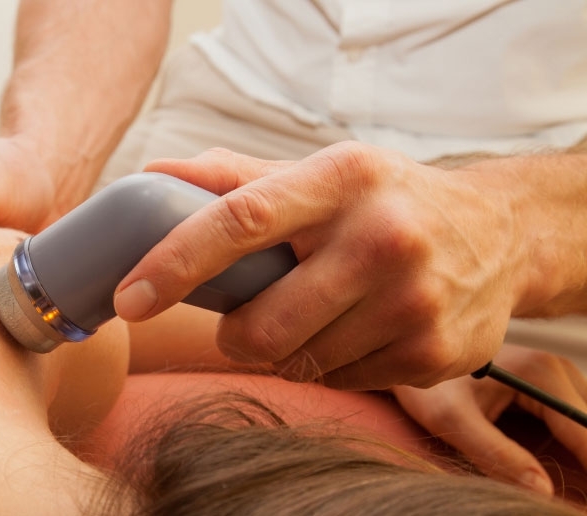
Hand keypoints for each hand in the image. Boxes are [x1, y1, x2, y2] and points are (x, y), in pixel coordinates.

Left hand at [113, 143, 522, 388]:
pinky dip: (330, 363)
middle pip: (261, 324)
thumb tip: (151, 178)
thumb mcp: (322, 172)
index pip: (240, 221)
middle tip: (244, 317)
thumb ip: (234, 178)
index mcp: (342, 179)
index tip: (129, 298)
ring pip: (298, 361)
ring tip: (314, 312)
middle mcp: (383, 238)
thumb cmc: (387, 199)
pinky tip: (356, 329)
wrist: (501, 234)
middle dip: (233, 334)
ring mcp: (413, 302)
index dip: (174, 263)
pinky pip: (340, 381)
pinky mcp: (432, 354)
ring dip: (284, 348)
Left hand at [392, 344, 586, 494]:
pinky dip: (572, 447)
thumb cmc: (429, 387)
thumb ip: (496, 453)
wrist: (415, 360)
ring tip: (572, 487)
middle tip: (577, 502)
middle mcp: (557, 368)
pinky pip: (572, 421)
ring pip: (585, 424)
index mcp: (540, 372)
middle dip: (586, 464)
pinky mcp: (549, 386)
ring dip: (581, 455)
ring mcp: (556, 376)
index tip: (584, 506)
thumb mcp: (453, 420)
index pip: (586, 431)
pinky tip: (558, 471)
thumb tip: (543, 491)